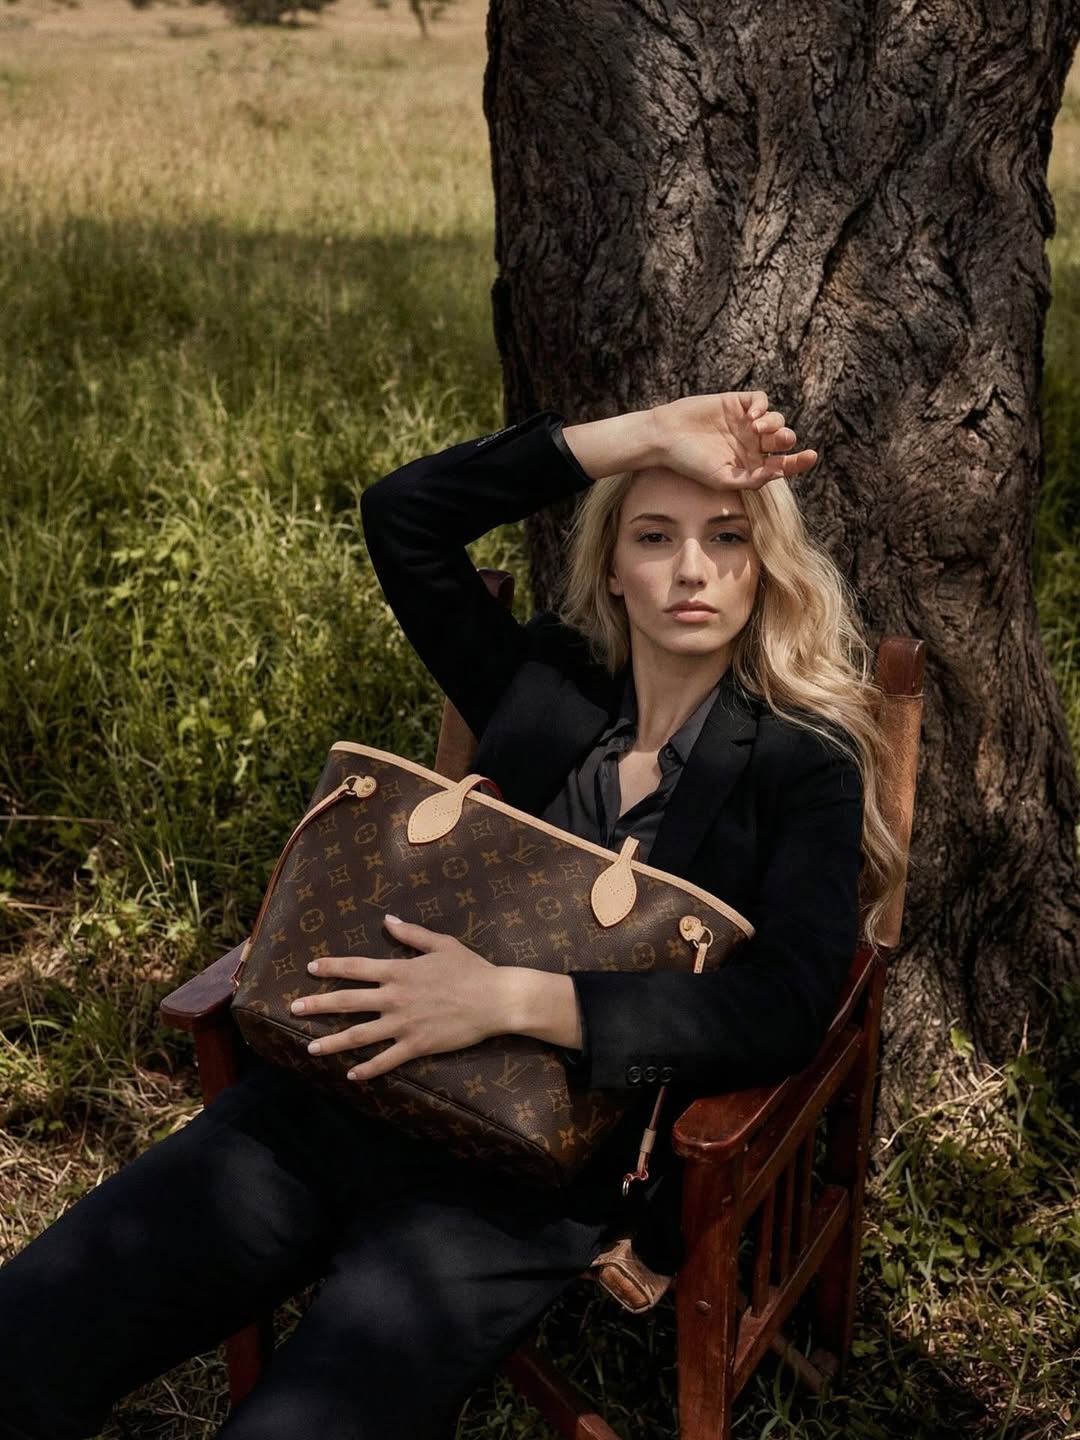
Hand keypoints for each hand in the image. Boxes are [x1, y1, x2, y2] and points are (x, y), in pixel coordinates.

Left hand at [292, 914, 505, 1080]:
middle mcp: (394, 998)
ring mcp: (403, 1024)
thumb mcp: (441, 944)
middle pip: (348, 1002)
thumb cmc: (471, 969)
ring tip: (310, 1048)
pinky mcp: (416, 1046)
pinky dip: (367, 1069)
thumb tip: (387, 919)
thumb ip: (411, 934)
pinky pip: (386, 1060)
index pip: (356, 968)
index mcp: (399, 971)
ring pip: (359, 1035)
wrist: (495, 999)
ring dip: (332, 1042)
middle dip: (318, 1005)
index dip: (331, 967)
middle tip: (294, 1009)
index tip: (310, 968)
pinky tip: (350, 1075)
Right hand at [649, 392, 817, 489]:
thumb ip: (751, 480)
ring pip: (776, 419)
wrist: (665, 437)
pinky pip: (761, 400)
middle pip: (783, 440)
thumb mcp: (722, 479)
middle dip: (786, 439)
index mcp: (751, 465)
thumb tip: (779, 473)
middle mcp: (752, 444)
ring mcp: (745, 422)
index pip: (783, 464)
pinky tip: (752, 415)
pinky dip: (762, 406)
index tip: (810, 457)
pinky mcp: (737, 402)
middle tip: (779, 440)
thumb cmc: (690, 463)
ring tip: (754, 428)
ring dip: (773, 423)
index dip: (799, 461)